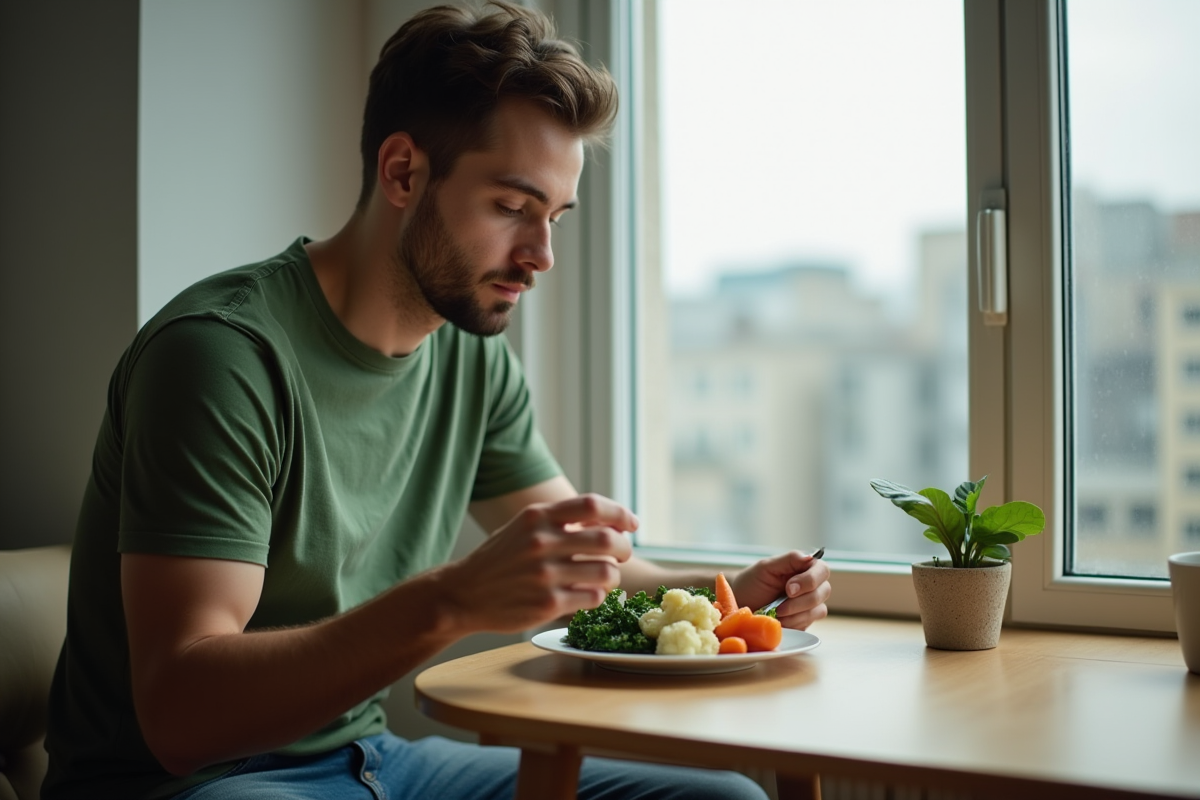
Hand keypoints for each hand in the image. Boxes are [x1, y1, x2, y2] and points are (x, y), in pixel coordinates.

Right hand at [443, 493, 636, 633]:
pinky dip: (598, 596)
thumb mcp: (523, 527)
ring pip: (606, 572)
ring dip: (613, 576)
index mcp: (538, 516)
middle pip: (607, 539)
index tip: (632, 524)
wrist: (462, 594)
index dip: (620, 513)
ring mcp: (546, 574)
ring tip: (604, 578)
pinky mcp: (548, 603)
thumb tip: (607, 519)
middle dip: (624, 547)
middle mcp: (542, 542)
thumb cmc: (500, 559)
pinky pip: (593, 598)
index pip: (593, 505)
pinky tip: (588, 595)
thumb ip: (559, 520)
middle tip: (623, 554)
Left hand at [731, 551, 830, 630]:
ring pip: (819, 610)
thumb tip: (810, 557)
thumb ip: (789, 560)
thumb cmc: (752, 583)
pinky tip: (780, 622)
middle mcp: (811, 585)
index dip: (810, 580)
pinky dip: (793, 624)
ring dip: (795, 614)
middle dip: (800, 601)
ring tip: (775, 613)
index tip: (789, 589)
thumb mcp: (766, 567)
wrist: (739, 606)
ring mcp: (810, 604)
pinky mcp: (805, 621)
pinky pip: (809, 624)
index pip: (822, 570)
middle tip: (778, 607)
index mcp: (803, 567)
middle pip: (824, 591)